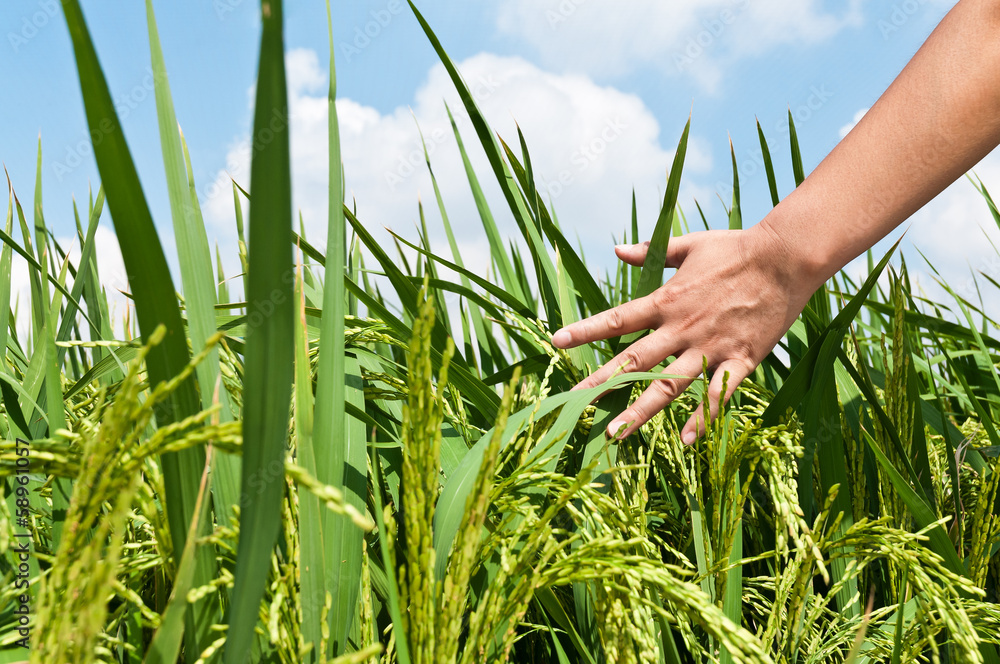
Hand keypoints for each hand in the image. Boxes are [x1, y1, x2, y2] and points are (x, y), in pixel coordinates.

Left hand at [551, 223, 816, 442]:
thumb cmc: (736, 249)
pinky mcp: (741, 360)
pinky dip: (702, 417)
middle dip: (603, 383)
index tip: (557, 341)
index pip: (617, 319)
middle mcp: (683, 328)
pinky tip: (685, 441)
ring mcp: (712, 346)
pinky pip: (718, 394)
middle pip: (635, 360)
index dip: (586, 331)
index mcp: (667, 300)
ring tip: (616, 432)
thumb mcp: (689, 245)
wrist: (786, 258)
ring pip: (670, 385)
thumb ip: (650, 253)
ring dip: (641, 410)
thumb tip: (616, 250)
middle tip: (576, 405)